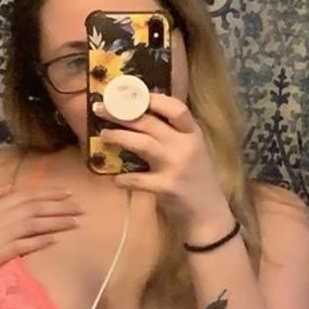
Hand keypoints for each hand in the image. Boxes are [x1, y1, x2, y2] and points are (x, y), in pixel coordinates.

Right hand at [0, 185, 81, 296]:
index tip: (68, 193)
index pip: (27, 195)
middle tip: (80, 207)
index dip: (49, 194)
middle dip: (60, 206)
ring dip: (56, 222)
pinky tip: (56, 239)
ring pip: (34, 224)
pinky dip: (41, 241)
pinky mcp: (0, 253)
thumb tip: (10, 186)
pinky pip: (25, 244)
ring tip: (75, 222)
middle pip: (34, 208)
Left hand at [98, 94, 233, 236]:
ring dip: (120, 137)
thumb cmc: (196, 179)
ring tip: (104, 135)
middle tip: (101, 109)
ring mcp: (177, 167)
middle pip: (150, 123)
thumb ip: (174, 133)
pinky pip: (139, 179)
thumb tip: (143, 113)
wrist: (208, 214)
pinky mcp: (167, 188)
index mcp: (193, 134)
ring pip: (143, 144)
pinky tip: (114, 178)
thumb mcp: (192, 150)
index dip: (152, 99)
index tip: (129, 95)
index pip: (176, 108)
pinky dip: (124, 179)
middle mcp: (186, 146)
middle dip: (122, 114)